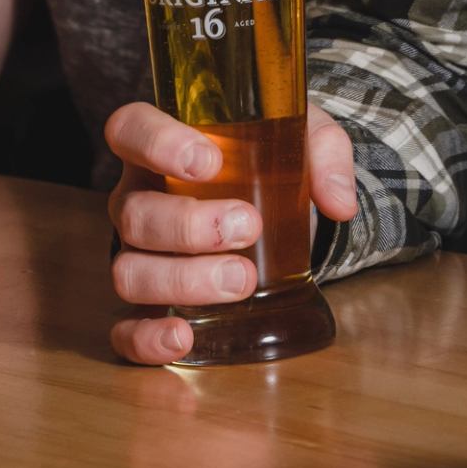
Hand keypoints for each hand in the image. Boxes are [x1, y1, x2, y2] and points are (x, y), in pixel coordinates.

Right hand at [104, 98, 356, 365]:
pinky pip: (127, 328)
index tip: (208, 162)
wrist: (274, 206)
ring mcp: (137, 252)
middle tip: (250, 227)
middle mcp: (138, 197)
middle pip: (135, 213)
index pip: (131, 129)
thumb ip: (323, 153)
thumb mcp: (302, 136)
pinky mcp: (147, 303)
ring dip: (183, 280)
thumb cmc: (271, 160)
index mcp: (162, 144)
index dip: (156, 143)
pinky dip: (146, 338)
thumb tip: (340, 203)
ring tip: (242, 281)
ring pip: (131, 270)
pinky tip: (183, 339)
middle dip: (189, 225)